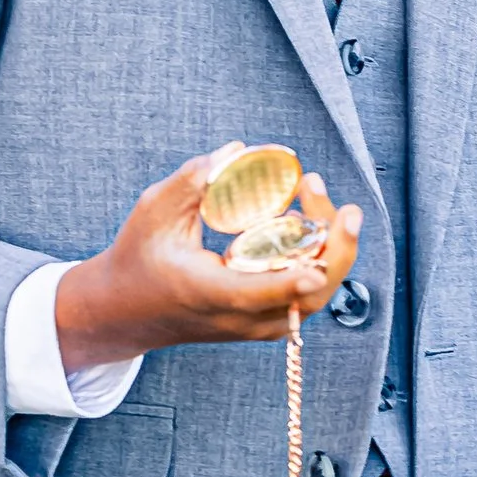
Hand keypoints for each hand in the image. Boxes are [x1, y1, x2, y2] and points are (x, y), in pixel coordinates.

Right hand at [53, 153, 360, 365]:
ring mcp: (257, 324)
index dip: (291, 282)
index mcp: (208, 293)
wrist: (130, 311)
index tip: (318, 267)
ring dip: (330, 249)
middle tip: (346, 208)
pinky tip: (307, 216)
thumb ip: (191, 182)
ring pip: (316, 296)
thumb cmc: (139, 257)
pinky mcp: (266, 320)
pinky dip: (318, 257)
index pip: (256, 294)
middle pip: (307, 298)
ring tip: (314, 192)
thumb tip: (235, 152)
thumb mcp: (153, 213)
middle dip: (335, 252)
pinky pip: (308, 292)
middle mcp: (239, 317)